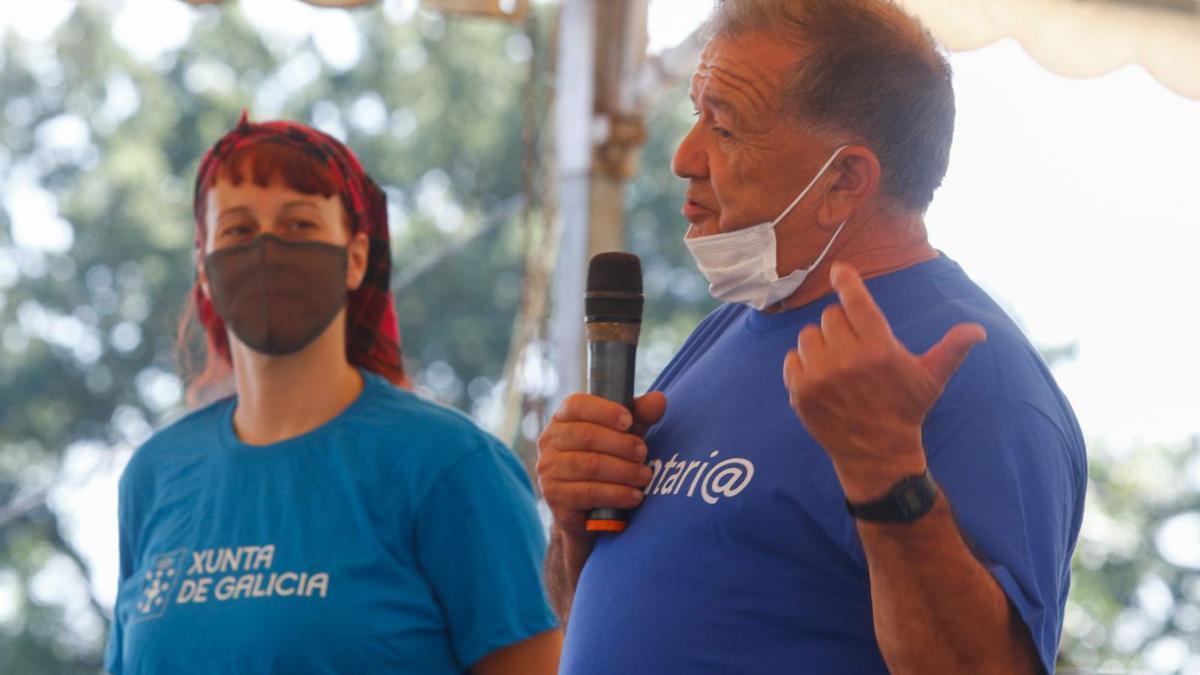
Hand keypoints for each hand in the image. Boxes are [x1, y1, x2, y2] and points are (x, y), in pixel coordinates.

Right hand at [536, 392, 665, 539]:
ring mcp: (548, 469)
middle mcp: (549, 441)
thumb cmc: (607, 459)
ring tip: (644, 476)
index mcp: (562, 418)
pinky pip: (588, 493)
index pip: (576, 405)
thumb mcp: (624, 434)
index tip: (628, 421)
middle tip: (643, 453)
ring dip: (624, 471)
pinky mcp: (554, 497)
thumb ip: (640, 416)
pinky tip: (634, 496)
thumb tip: (659, 400)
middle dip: (621, 444)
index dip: (604, 410)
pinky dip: (616, 494)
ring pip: (590, 465)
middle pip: (586, 435)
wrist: (589, 508)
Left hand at [782, 263, 985, 501]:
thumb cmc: (905, 410)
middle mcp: (847, 359)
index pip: (856, 303)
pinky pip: (792, 358)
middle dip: (842, 328)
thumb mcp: (930, 379)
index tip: (840, 270)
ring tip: (838, 366)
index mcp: (879, 349)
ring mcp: (820, 375)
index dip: (847, 282)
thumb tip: (979, 331)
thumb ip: (951, 350)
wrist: (876, 453)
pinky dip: (803, 365)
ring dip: (821, 345)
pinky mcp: (800, 391)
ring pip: (809, 335)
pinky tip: (822, 380)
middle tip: (855, 350)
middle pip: (831, 316)